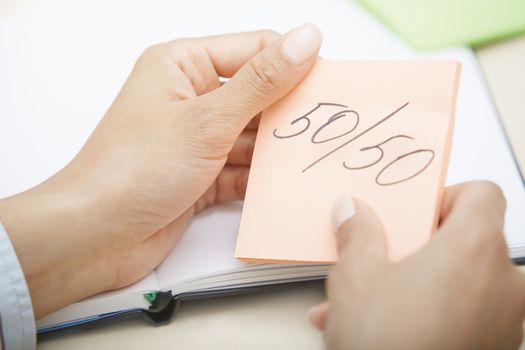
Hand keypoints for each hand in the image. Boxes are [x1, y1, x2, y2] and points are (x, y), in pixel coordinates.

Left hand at [0, 24, 322, 317]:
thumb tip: (305, 40)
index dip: (292, 63)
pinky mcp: (200, 176)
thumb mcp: (208, 119)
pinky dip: (260, 178)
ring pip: (251, 136)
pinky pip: (242, 170)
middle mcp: (189, 99)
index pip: (253, 50)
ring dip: (275, 150)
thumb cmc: (133, 169)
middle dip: (287, 112)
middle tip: (326, 124)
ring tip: (308, 156)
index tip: (330, 81)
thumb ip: (261, 81)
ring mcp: (196, 140)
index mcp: (182, 65)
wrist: (96, 235)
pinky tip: (282, 184)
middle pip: (256, 95)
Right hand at [309, 181, 524, 349]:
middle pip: (468, 241)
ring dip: (415, 286)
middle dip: (419, 250)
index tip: (415, 216)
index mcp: (476, 248)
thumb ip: (358, 233)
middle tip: (384, 259)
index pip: (482, 194)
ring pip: (459, 284)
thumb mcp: (356, 276)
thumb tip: (352, 211)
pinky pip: (464, 316)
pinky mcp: (496, 348)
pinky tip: (385, 330)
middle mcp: (505, 283)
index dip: (445, 197)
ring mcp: (506, 321)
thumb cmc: (388, 344)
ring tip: (367, 303)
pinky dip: (430, 314)